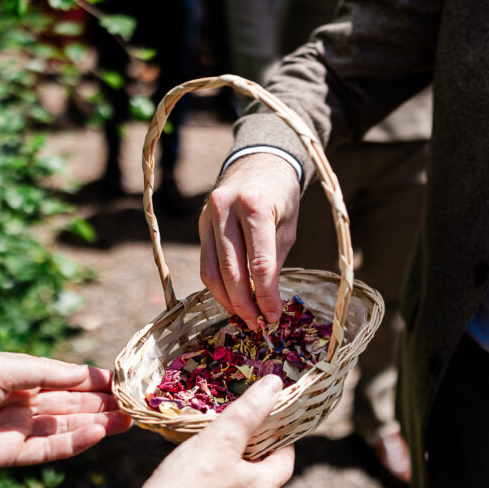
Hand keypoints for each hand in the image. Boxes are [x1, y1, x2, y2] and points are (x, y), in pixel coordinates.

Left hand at [0, 351, 130, 485]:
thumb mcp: (2, 367)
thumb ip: (46, 372)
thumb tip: (86, 372)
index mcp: (20, 376)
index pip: (67, 377)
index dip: (94, 378)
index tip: (123, 379)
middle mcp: (24, 402)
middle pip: (72, 403)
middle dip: (103, 402)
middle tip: (135, 403)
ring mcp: (19, 430)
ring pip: (68, 426)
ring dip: (97, 423)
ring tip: (127, 420)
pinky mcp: (12, 456)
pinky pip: (51, 448)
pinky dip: (76, 441)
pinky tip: (98, 433)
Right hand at [75, 375, 294, 487]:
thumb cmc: (189, 483)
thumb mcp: (222, 437)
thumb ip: (249, 410)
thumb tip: (274, 384)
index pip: (286, 458)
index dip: (281, 436)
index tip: (269, 418)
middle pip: (264, 471)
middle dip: (255, 448)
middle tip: (240, 426)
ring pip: (240, 485)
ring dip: (233, 465)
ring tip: (217, 443)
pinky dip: (214, 481)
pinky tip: (197, 469)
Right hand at [199, 153, 300, 328]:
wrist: (259, 162)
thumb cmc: (280, 196)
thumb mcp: (287, 227)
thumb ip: (274, 261)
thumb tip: (266, 301)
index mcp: (255, 206)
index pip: (259, 264)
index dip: (266, 296)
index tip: (274, 317)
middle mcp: (226, 209)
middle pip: (231, 271)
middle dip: (245, 304)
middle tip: (258, 325)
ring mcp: (208, 216)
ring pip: (212, 271)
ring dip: (228, 300)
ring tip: (245, 317)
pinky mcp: (201, 223)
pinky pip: (205, 262)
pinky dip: (217, 286)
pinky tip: (231, 299)